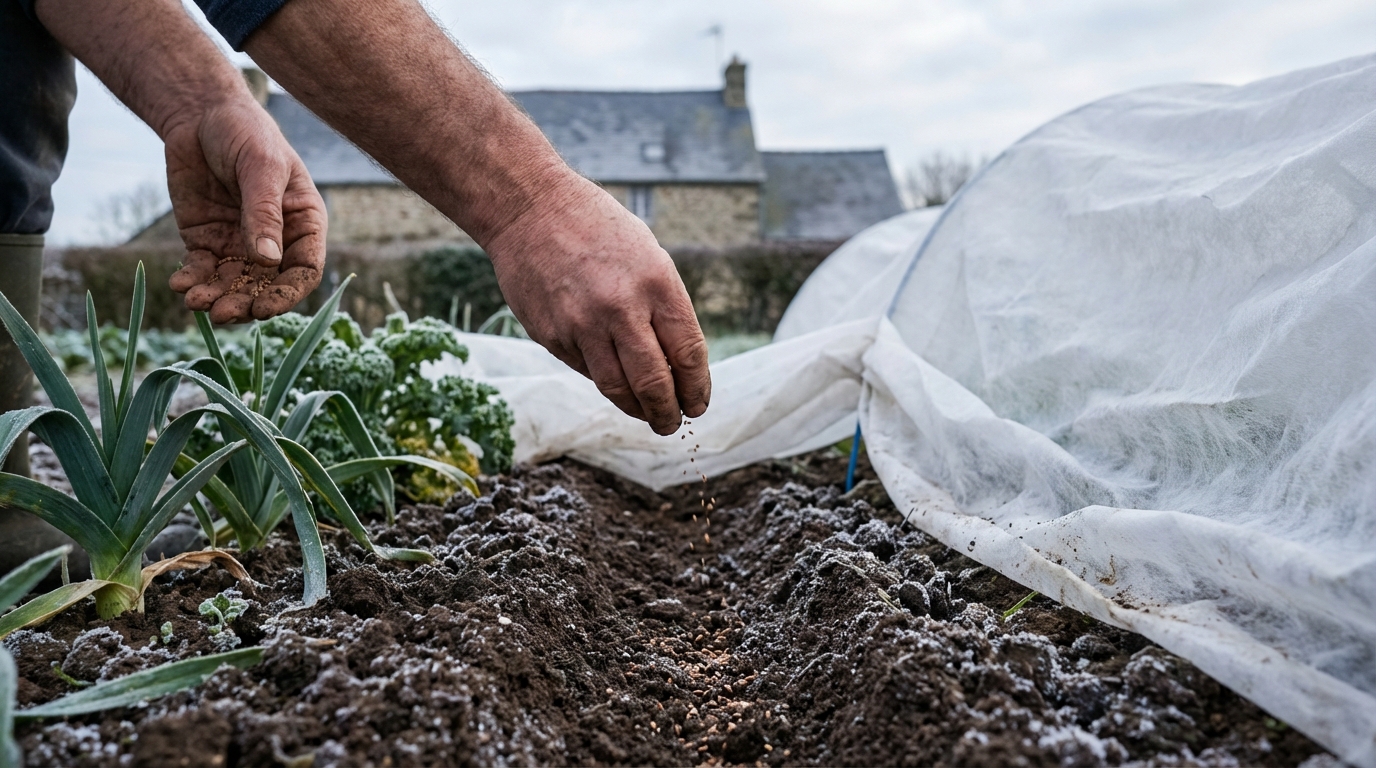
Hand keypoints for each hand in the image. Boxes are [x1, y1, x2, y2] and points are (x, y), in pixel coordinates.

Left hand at [164, 99, 325, 322]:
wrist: (199, 114)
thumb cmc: (245, 132)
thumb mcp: (261, 168)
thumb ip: (264, 213)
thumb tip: (267, 260)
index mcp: (302, 224)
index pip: (304, 271)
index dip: (286, 294)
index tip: (264, 307)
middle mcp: (275, 241)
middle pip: (266, 286)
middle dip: (245, 303)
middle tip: (222, 312)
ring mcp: (240, 243)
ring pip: (233, 285)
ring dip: (217, 298)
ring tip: (196, 302)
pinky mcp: (206, 241)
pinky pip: (202, 271)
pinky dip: (191, 282)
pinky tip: (180, 286)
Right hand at [486, 175, 711, 434]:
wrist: (530, 208)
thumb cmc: (598, 229)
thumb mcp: (648, 255)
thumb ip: (664, 307)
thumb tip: (678, 365)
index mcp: (656, 283)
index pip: (687, 354)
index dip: (696, 388)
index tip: (698, 404)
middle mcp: (621, 308)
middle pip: (654, 383)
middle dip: (668, 413)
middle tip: (673, 423)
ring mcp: (582, 325)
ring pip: (617, 389)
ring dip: (637, 411)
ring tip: (648, 417)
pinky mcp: (551, 335)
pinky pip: (586, 371)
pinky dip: (604, 381)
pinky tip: (613, 381)